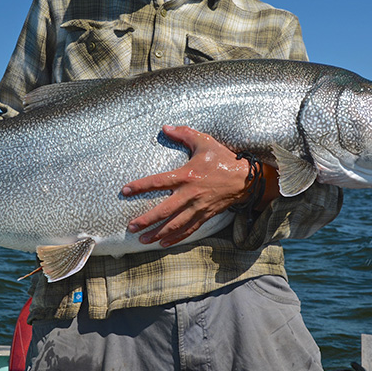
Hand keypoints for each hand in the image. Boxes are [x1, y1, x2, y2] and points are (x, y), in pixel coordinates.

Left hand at [121, 125, 252, 247]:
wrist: (246, 178)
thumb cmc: (223, 159)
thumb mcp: (204, 141)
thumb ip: (184, 133)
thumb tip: (165, 128)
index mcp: (187, 175)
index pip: (158, 182)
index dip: (140, 186)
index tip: (125, 190)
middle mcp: (190, 194)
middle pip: (164, 210)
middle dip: (146, 220)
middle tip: (131, 227)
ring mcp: (198, 207)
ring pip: (175, 224)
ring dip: (158, 233)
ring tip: (143, 240)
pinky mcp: (205, 215)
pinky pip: (189, 229)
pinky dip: (176, 238)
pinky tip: (164, 243)